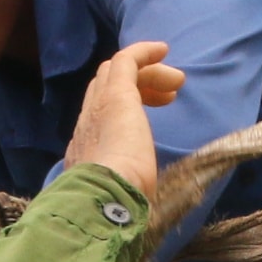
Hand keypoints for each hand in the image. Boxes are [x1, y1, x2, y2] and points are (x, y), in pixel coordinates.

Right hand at [63, 40, 184, 195]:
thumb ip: (127, 194)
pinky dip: (144, 52)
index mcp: (86, 150)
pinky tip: (163, 50)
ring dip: (147, 73)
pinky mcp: (115, 94)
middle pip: (104, 88)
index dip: (127, 108)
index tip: (155, 113)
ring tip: (176, 81)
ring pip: (115, 73)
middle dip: (137, 87)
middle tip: (168, 97)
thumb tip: (140, 211)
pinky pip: (126, 61)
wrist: (103, 199)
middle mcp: (87, 125)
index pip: (98, 115)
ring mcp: (98, 107)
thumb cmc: (118, 208)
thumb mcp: (122, 198)